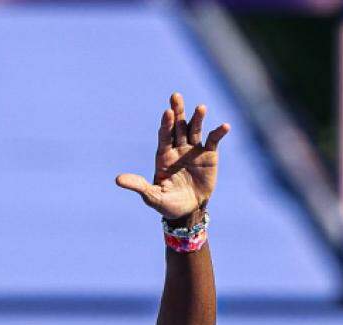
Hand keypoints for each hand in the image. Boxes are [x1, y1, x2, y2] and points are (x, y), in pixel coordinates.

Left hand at [115, 93, 229, 220]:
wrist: (188, 210)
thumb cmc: (167, 204)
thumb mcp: (152, 196)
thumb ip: (138, 186)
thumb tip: (117, 180)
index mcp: (163, 155)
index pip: (164, 136)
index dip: (165, 124)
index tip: (167, 112)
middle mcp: (178, 148)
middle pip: (177, 126)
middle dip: (177, 112)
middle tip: (175, 96)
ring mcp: (193, 149)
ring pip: (195, 129)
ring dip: (197, 118)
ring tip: (201, 108)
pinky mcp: (208, 155)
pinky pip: (213, 140)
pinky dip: (218, 133)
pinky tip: (225, 126)